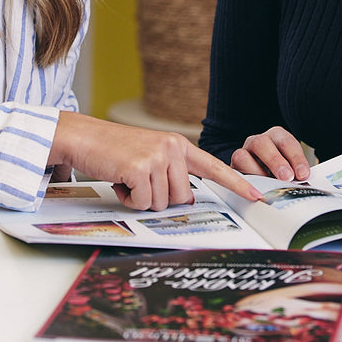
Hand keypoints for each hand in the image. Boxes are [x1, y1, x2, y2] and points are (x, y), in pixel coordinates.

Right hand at [52, 114, 262, 209]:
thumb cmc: (114, 151)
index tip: (258, 197)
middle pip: (183, 197)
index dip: (237, 184)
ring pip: (163, 203)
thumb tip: (188, 197)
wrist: (84, 137)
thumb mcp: (150, 155)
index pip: (214, 167)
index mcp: (179, 144)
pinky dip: (129, 199)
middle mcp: (173, 148)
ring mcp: (157, 157)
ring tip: (127, 178)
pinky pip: (144, 203)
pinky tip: (119, 181)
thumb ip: (172, 172)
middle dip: (160, 198)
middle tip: (140, 181)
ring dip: (142, 199)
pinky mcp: (140, 168)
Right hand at [231, 125, 311, 181]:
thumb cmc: (280, 172)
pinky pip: (233, 173)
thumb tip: (304, 184)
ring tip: (270, 185)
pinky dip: (245, 183)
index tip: (303, 174)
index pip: (286, 142)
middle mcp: (257, 142)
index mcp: (276, 136)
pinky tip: (256, 191)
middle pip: (262, 143)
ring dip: (257, 172)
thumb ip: (297, 173)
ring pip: (242, 156)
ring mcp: (243, 153)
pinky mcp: (233, 169)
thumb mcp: (292, 168)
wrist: (263, 178)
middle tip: (287, 177)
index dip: (296, 158)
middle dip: (275, 161)